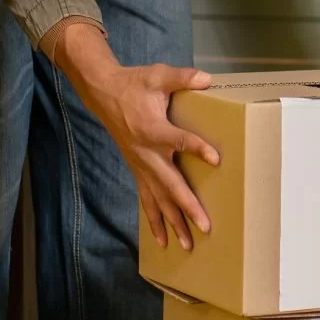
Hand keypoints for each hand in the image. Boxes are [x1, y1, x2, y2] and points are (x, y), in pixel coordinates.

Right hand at [41, 18, 220, 248]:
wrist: (103, 93)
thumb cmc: (134, 84)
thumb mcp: (158, 75)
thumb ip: (182, 77)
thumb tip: (207, 78)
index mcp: (154, 128)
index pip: (180, 141)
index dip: (197, 148)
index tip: (216, 159)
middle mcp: (147, 153)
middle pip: (170, 184)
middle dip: (187, 207)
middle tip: (205, 227)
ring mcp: (141, 165)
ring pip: (158, 199)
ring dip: (172, 223)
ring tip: (187, 245)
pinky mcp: (137, 170)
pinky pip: (146, 200)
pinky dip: (154, 221)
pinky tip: (163, 240)